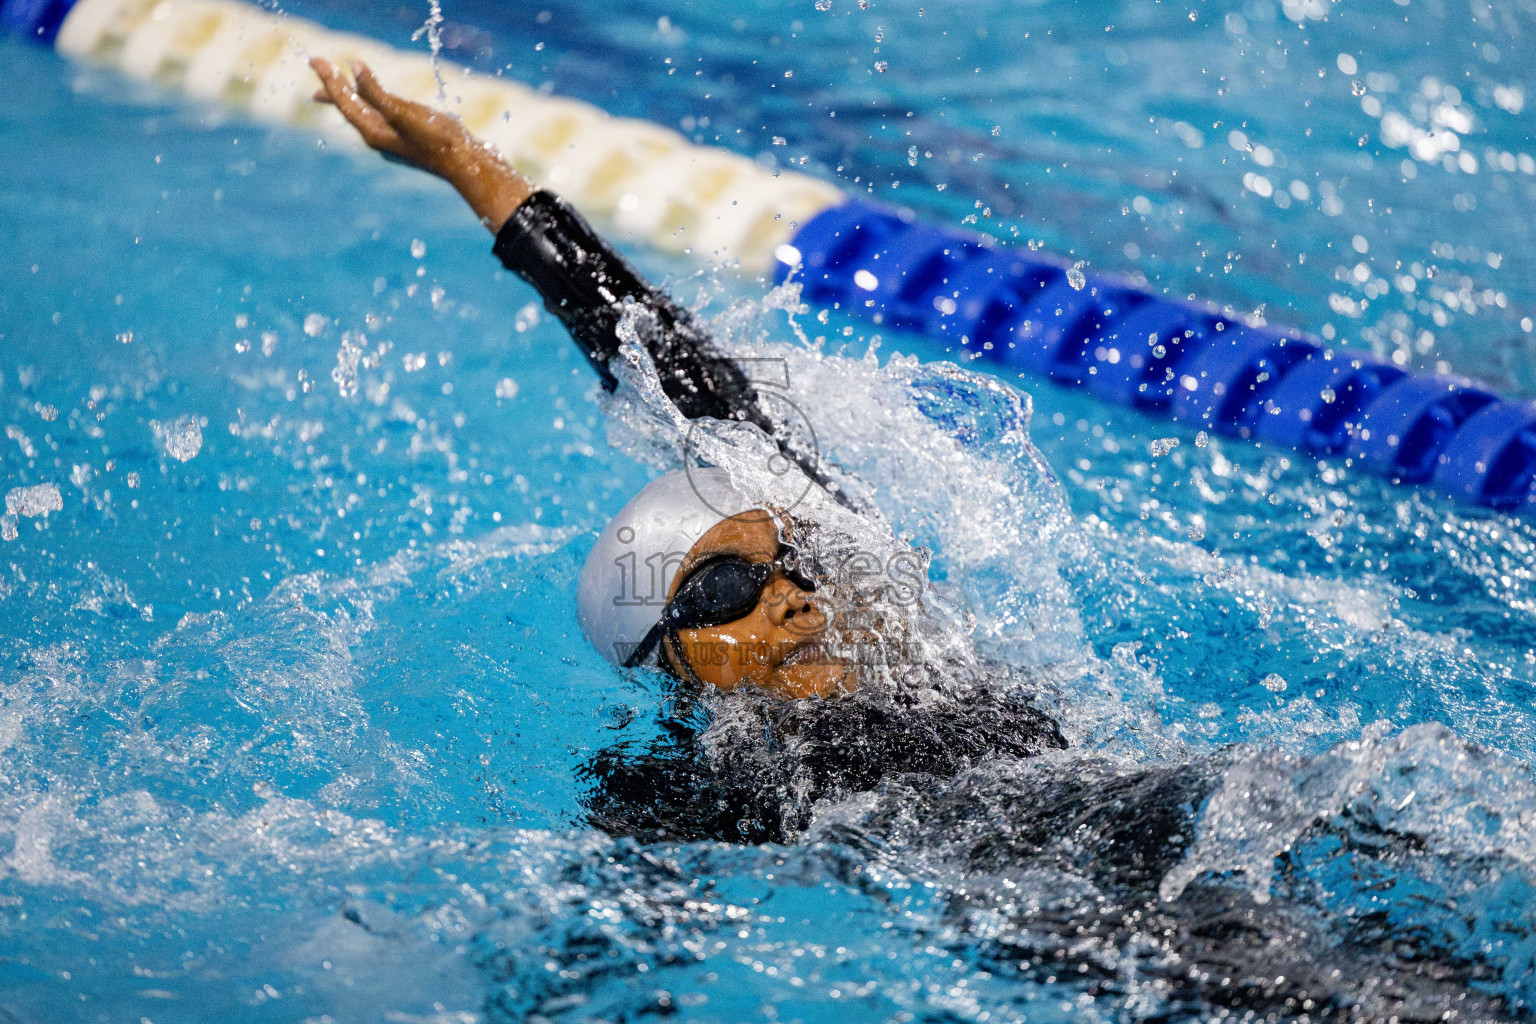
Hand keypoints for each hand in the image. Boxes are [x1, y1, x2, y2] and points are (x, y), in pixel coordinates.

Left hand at [311, 58, 533, 230]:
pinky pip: (383, 115)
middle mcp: (380, 137)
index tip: (315, 60)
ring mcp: (395, 138)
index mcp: (374, 132)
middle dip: (334, 89)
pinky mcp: (411, 137)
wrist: (468, 165)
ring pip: (366, 112)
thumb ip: (376, 92)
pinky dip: (373, 102)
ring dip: (351, 96)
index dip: (330, 79)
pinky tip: (379, 102)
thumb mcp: (404, 113)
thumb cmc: (438, 140)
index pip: (345, 101)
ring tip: (339, 88)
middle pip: (350, 107)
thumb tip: (354, 69)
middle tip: (319, 70)